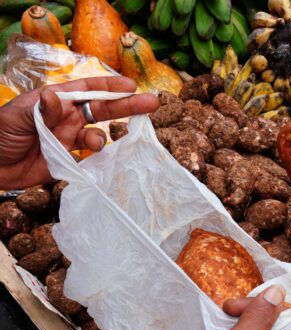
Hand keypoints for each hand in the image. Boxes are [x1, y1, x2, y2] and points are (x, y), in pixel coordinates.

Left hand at [0, 76, 158, 189]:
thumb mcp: (16, 117)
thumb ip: (41, 109)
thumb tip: (55, 96)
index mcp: (55, 101)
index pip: (87, 89)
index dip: (110, 87)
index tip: (131, 85)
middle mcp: (67, 117)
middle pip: (102, 109)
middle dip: (127, 106)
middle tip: (152, 104)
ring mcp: (69, 139)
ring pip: (98, 135)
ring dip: (101, 138)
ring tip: (94, 144)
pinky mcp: (69, 160)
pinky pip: (91, 158)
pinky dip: (97, 159)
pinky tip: (93, 160)